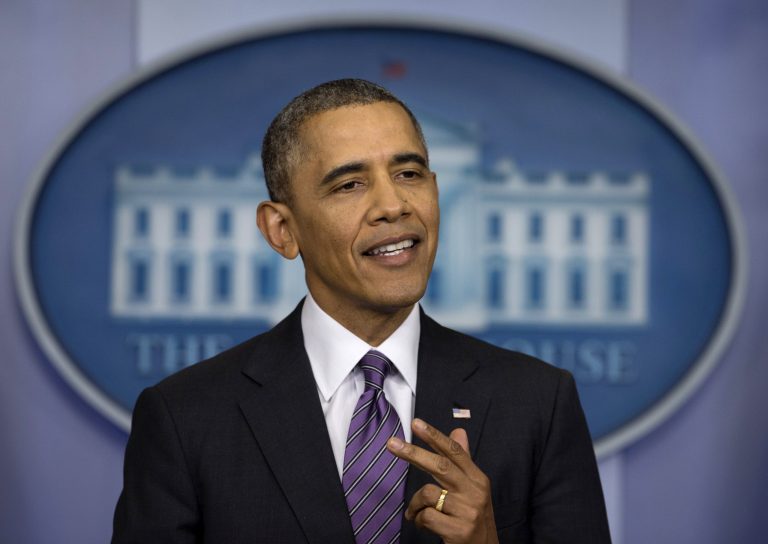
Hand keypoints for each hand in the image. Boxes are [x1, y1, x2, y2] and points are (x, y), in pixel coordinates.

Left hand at [387, 418, 498, 543]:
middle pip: (440, 466)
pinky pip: (426, 517)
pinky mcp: (459, 531)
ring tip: (416, 513)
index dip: (434, 436)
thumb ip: (463, 462)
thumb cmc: (473, 518)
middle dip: (413, 453)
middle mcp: (475, 492)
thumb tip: (458, 431)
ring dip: (415, 504)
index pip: (454, 452)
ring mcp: (468, 512)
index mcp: (478, 479)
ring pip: (428, 494)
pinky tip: (423, 524)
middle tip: (391, 443)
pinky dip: (419, 520)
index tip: (416, 423)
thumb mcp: (473, 489)